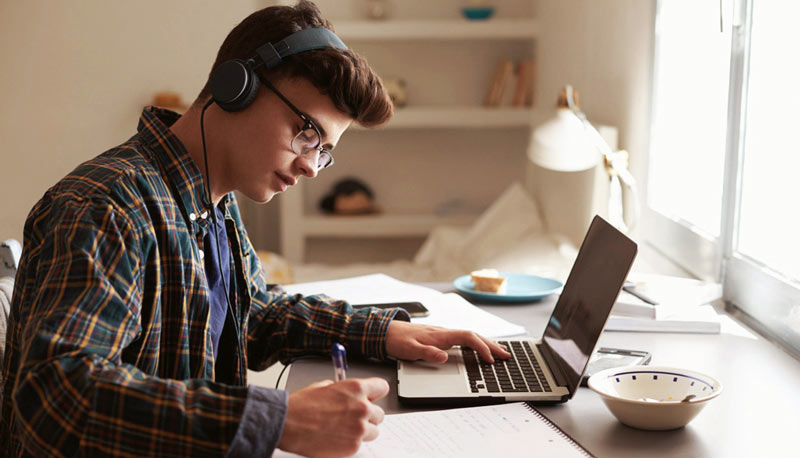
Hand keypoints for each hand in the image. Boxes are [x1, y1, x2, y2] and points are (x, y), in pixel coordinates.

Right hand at [277, 377, 389, 457]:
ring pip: (373, 431)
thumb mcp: (324, 387)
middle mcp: (362, 408)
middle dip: (368, 415)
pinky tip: (336, 438)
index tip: (371, 397)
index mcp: (356, 389)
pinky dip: (351, 442)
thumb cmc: (301, 406)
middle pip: (379, 413)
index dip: (375, 393)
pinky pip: (360, 444)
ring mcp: (359, 429)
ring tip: (344, 429)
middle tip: (353, 417)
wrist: (287, 424)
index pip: (382, 387)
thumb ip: (344, 391)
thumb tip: (351, 395)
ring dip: (362, 430)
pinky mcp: (353, 446)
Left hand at [385, 321, 510, 363]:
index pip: (468, 337)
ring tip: (498, 351)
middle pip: (473, 336)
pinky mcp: (440, 337)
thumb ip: (427, 353)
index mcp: (440, 335)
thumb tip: (444, 356)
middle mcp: (444, 332)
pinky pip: (463, 339)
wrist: (384, 331)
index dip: (481, 347)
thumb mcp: (410, 349)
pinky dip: (475, 344)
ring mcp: (443, 334)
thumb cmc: (397, 340)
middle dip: (491, 345)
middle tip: (506, 355)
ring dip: (485, 344)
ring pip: (470, 337)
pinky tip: (478, 349)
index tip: (490, 359)